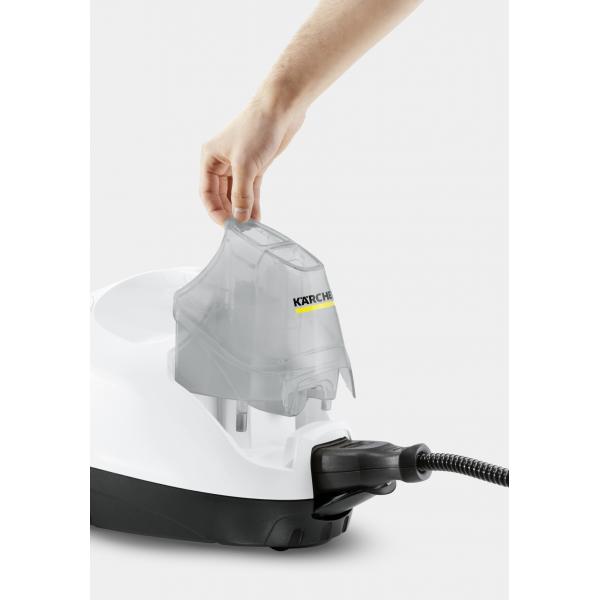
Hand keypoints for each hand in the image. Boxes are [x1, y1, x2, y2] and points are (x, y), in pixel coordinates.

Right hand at [200, 95, 304, 224]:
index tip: (227, 225)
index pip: (206, 193)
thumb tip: (240, 218)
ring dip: (243, 210)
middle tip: (240, 230)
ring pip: (237, 194)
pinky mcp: (255, 166)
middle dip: (230, 212)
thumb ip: (241, 194)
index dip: (215, 211)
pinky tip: (257, 217)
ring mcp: (239, 165)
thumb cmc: (257, 128)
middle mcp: (221, 162)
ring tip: (250, 228)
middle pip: (221, 196)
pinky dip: (253, 203)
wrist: (280, 109)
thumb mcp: (246, 165)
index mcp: (210, 158)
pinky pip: (251, 190)